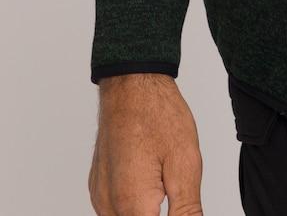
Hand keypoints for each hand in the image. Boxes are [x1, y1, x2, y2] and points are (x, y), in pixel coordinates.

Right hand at [88, 73, 204, 215]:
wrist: (131, 84)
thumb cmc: (157, 115)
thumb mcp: (185, 164)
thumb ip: (187, 210)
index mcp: (132, 206)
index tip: (181, 203)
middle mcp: (109, 207)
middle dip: (159, 211)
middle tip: (174, 187)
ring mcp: (100, 198)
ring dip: (148, 210)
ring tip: (165, 183)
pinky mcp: (98, 189)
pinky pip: (116, 211)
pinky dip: (136, 206)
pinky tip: (152, 183)